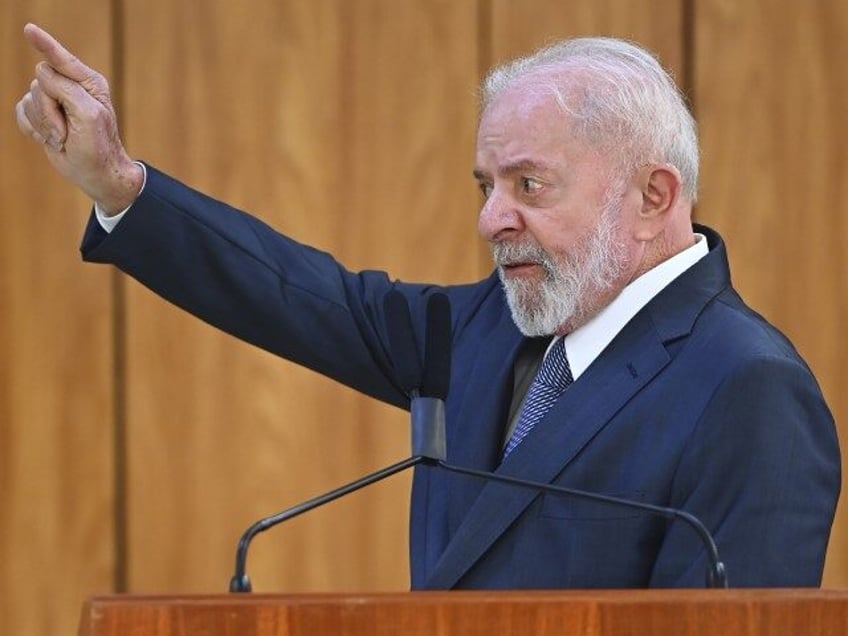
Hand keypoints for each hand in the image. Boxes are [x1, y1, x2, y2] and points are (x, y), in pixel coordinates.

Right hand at [15, 23, 142, 214]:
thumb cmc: (98, 147)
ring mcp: (55, 101)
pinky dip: (32, 128)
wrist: (95, 174)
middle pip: (41, 82)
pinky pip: (21, 111)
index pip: (62, 59)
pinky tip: (49, 139)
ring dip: (43, 124)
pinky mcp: (42, 115)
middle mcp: (71, 87)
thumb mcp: (88, 115)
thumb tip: (43, 77)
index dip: (45, 44)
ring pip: (29, 98)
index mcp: (89, 83)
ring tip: (63, 138)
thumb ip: (66, 89)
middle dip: (49, 110)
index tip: (29, 30)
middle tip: (67, 132)